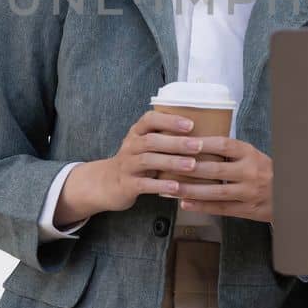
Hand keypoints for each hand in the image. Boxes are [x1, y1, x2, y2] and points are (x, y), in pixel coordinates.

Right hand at [54, 110, 200, 223]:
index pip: (149, 119)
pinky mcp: (126, 185)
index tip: (191, 124)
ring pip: (148, 161)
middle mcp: (130, 146)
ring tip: (192, 165)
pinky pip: (143, 184)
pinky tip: (176, 187)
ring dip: (171, 162)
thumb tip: (201, 133)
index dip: (170, 120)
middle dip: (176, 142)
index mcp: (136, 133)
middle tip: (199, 146)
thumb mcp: (145, 145)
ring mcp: (127, 165)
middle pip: (151, 140)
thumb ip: (164, 138)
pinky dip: (160, 185)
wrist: (106, 183)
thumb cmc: (136, 161)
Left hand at [175, 136, 273, 222]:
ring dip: (190, 190)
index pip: (224, 145)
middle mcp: (250, 172)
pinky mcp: (247, 209)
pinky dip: (201, 207)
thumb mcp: (252, 155)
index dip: (204, 144)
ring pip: (215, 192)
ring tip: (170, 188)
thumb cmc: (263, 171)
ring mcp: (248, 192)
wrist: (288, 194)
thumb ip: (231, 152)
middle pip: (215, 169)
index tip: (186, 142)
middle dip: (190, 168)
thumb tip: (197, 143)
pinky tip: (185, 204)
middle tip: (168, 166)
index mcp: (250, 153)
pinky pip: (220, 208)